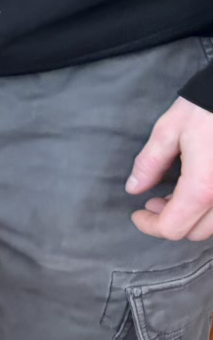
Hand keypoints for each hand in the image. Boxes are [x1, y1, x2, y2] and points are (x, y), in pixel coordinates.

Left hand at [128, 96, 212, 239]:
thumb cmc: (206, 106)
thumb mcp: (168, 131)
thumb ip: (149, 164)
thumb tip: (134, 188)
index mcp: (202, 187)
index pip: (172, 228)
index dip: (149, 225)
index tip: (137, 212)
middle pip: (195, 232)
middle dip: (169, 221)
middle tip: (153, 201)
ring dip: (192, 218)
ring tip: (174, 194)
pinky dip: (209, 209)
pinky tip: (197, 190)